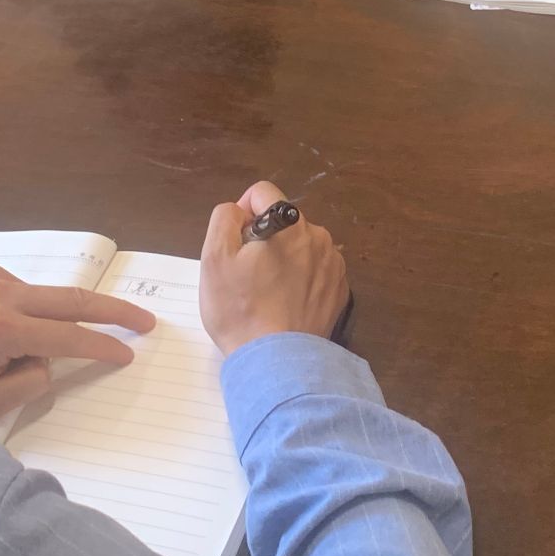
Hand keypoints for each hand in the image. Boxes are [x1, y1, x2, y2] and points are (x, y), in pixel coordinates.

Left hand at [0, 264, 156, 430]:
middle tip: (146, 320)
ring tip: (63, 344)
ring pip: (52, 297)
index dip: (103, 346)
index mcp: (0, 329)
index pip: (67, 336)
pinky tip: (34, 335)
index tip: (129, 352)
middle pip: (73, 299)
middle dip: (113, 310)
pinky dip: (45, 313)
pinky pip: (32, 294)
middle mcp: (0, 294)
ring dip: (71, 317)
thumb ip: (29, 384)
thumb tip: (50, 361)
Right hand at [199, 181, 348, 357]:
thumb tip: (241, 210)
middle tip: (247, 275)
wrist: (277, 362)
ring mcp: (333, 264)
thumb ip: (225, 218)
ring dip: (284, 259)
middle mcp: (318, 236)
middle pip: (282, 221)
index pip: (262, 193)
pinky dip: (301, 280)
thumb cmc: (240, 309)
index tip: (235, 244)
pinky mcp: (340, 290)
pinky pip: (315, 271)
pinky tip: (286, 305)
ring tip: (267, 293)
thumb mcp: (214, 258)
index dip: (242, 213)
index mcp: (289, 223)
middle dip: (264, 239)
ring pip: (300, 246)